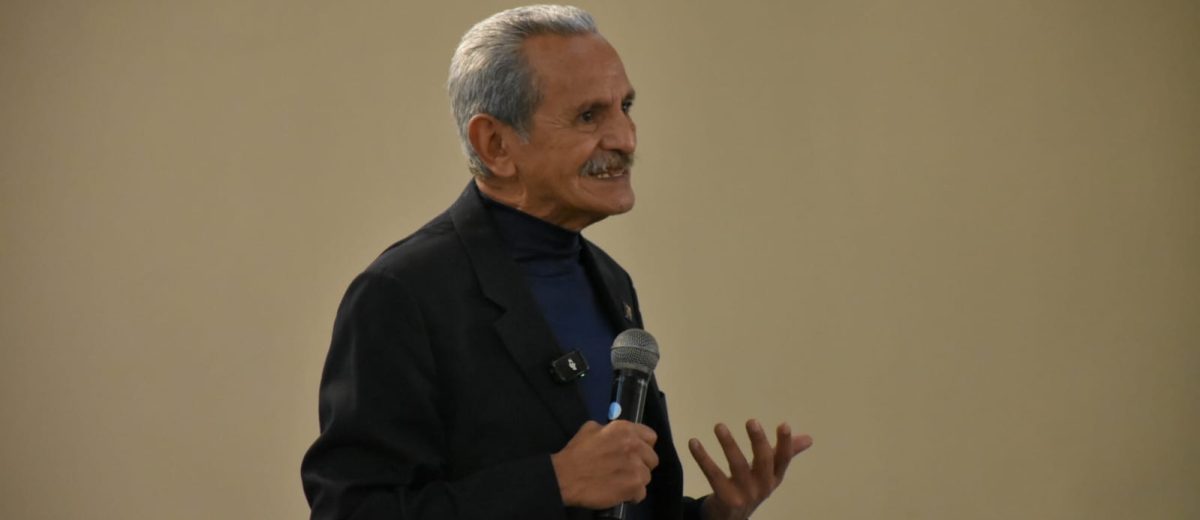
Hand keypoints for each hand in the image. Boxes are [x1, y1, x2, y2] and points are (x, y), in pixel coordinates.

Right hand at [551, 420, 658, 508]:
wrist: (565, 477)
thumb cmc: (576, 453)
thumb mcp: (590, 429)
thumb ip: (609, 429)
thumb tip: (617, 436)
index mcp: (625, 430)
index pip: (650, 437)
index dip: (644, 446)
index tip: (635, 453)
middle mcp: (634, 446)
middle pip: (652, 459)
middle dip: (641, 465)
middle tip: (626, 470)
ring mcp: (636, 466)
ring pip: (647, 477)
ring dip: (636, 481)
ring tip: (620, 483)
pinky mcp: (634, 486)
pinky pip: (641, 493)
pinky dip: (631, 496)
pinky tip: (619, 493)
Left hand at [688, 420, 812, 519]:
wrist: (731, 518)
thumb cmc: (751, 488)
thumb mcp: (769, 472)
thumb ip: (786, 453)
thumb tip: (809, 438)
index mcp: (774, 477)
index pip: (784, 459)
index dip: (785, 443)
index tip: (784, 425)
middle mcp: (763, 487)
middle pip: (764, 462)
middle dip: (758, 441)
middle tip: (752, 421)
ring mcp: (745, 494)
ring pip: (738, 466)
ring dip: (729, 444)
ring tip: (719, 426)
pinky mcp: (726, 499)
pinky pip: (713, 475)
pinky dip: (703, 458)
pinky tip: (693, 442)